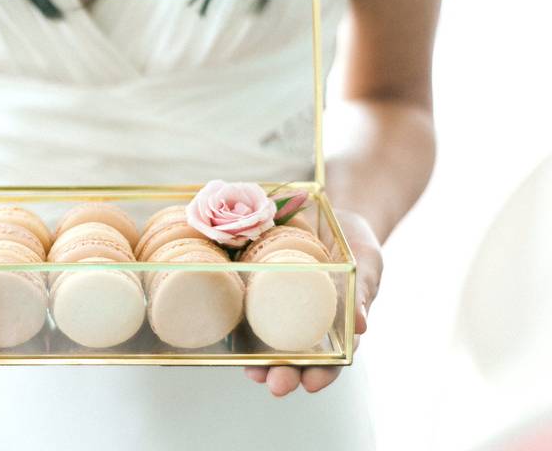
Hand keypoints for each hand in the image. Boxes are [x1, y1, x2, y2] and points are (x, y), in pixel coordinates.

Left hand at [243, 208, 382, 395]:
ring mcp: (280, 308)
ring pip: (269, 343)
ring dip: (260, 362)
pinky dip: (240, 328)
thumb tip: (362, 325)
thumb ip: (362, 291)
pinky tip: (231, 340)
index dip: (323, 374)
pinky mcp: (258, 289)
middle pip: (297, 357)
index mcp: (336, 324)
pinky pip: (247, 312)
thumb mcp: (366, 263)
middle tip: (276, 384)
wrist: (328, 211)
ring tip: (253, 372)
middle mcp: (306, 322)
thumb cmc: (354, 242)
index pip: (333, 358)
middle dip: (286, 375)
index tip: (313, 384)